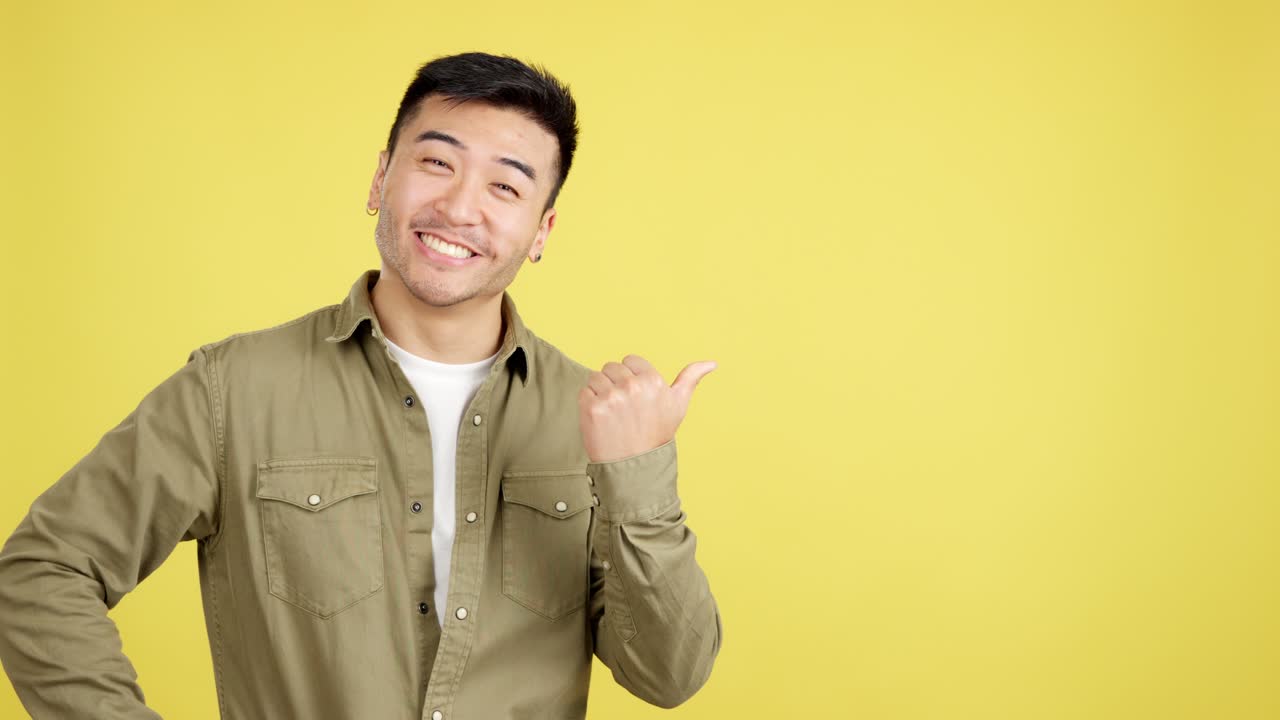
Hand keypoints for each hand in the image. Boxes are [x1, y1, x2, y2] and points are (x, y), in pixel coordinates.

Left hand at [578, 354, 716, 463]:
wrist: (635, 467)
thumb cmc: (656, 435)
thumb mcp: (678, 406)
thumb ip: (691, 379)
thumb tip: (711, 363)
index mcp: (653, 381)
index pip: (630, 360)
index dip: (630, 377)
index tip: (635, 396)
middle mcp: (632, 386)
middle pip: (611, 367)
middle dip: (614, 383)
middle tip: (623, 408)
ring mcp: (611, 397)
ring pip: (595, 377)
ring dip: (600, 393)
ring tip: (612, 414)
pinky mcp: (592, 408)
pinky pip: (584, 392)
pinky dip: (588, 404)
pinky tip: (601, 420)